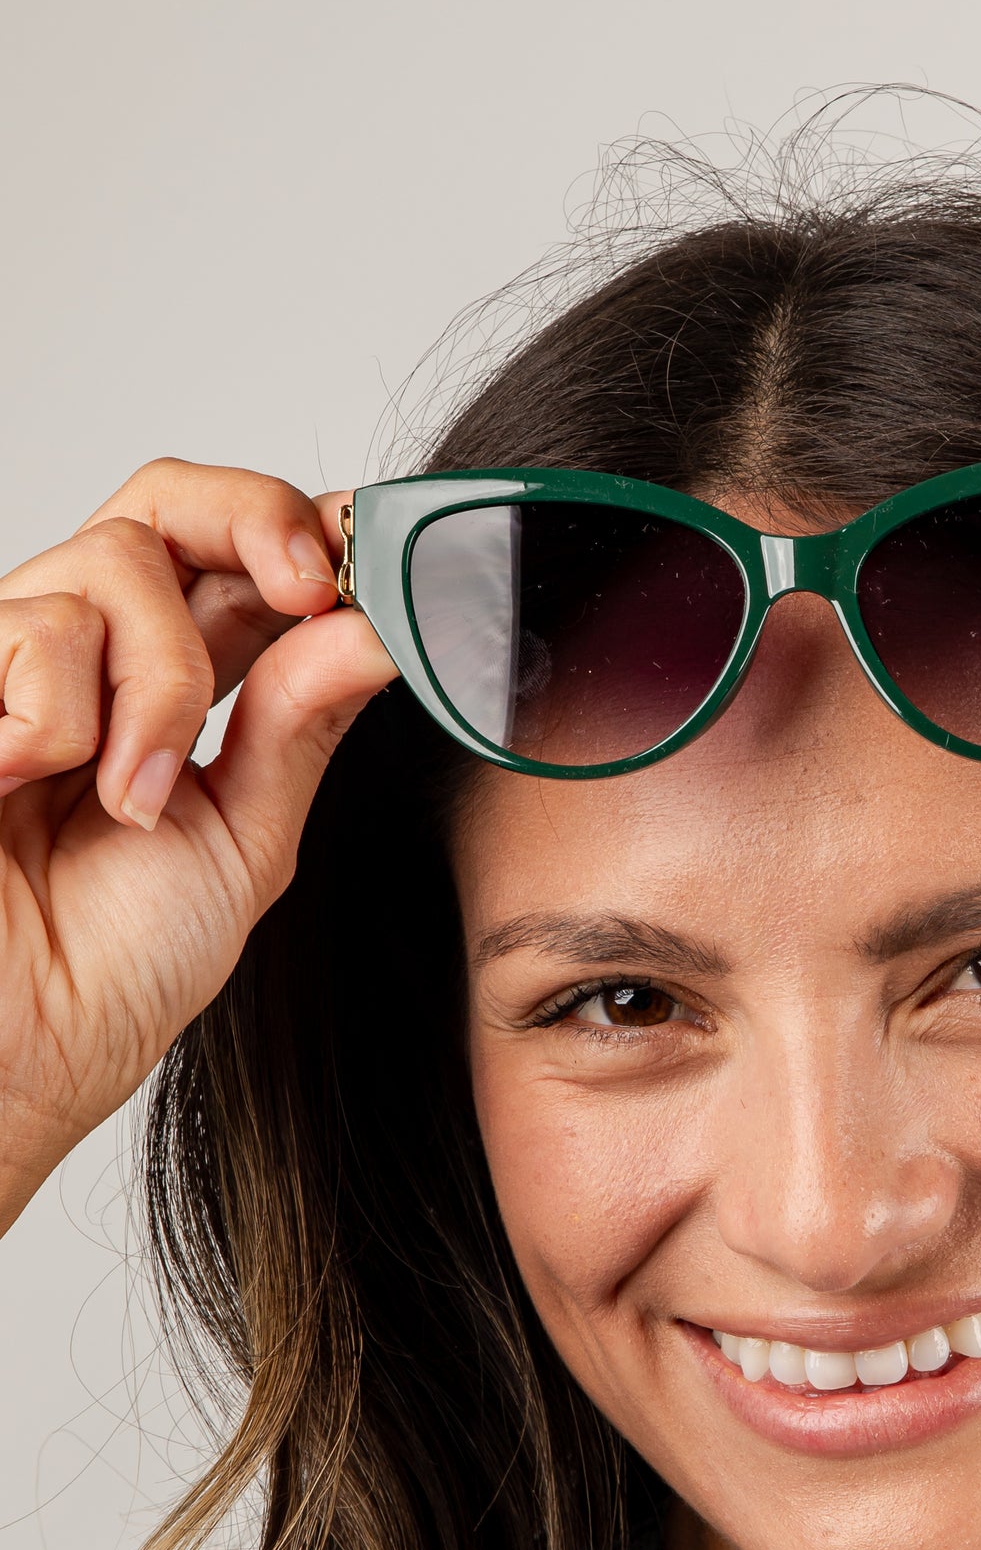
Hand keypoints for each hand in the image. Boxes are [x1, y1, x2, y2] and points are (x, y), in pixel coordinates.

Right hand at [0, 458, 396, 1230]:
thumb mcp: (245, 837)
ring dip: (153, 689)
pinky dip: (59, 722)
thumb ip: (299, 724)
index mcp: (172, 684)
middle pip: (169, 499)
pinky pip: (35, 631)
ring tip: (126, 800)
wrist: (17, 1050)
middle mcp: (92, 653)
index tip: (367, 566)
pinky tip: (24, 788)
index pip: (235, 551)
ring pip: (115, 563)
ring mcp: (14, 661)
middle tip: (305, 588)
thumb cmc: (109, 969)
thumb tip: (376, 625)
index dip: (303, 531)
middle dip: (252, 522)